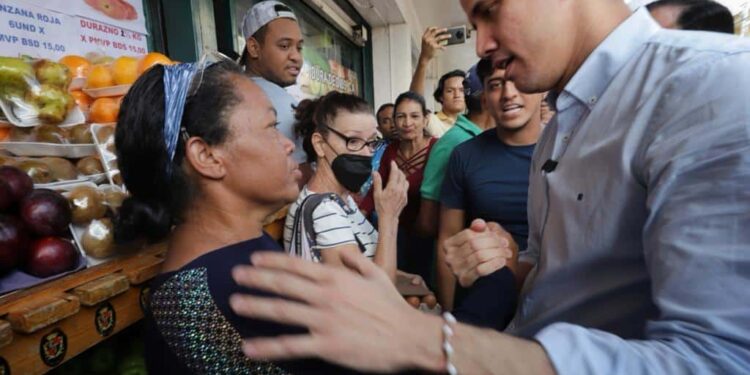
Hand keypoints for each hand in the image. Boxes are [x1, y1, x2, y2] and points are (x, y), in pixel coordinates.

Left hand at [230, 251, 442, 371]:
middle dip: (256, 279)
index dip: (272, 261)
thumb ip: (357, 261)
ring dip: (256, 306)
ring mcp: (324, 320)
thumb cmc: (394, 308)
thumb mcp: (378, 275)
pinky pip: (291, 346)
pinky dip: (268, 347)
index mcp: (336, 278)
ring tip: (235, 304)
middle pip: (283, 284)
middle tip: (234, 276)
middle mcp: (326, 295)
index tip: (253, 259)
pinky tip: (249, 348)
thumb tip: (344, 252)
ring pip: (282, 311)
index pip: (296, 266)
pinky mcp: (327, 345)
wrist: (410, 337)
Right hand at [373, 161, 407, 220]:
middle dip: (398, 170)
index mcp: (392, 187)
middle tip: (394, 169)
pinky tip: (398, 186)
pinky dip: (403, 184)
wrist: (388, 217)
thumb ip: (377, 182)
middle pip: (402, 175)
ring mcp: (404, 194)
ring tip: (397, 177)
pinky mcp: (406, 198)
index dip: (394, 166)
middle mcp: (400, 189)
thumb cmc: (381, 207)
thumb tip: (375, 173)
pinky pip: (406, 188)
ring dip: (402, 177)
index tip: (392, 162)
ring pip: (406, 181)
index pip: (395, 172)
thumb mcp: (377, 194)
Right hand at [419, 27, 449, 61]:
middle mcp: (427, 38)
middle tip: (446, 29)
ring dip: (446, 36)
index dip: (434, 28)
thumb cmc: (425, 50)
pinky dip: (443, 47)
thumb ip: (429, 37)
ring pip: (440, 37)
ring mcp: (431, 42)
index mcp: (424, 36)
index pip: (429, 29)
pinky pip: (441, 45)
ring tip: (449, 35)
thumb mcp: (425, 42)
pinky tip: (444, 48)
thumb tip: (439, 34)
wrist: (424, 57)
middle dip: (441, 30)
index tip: (437, 28)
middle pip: (435, 31)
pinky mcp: (434, 47)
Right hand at [443, 219, 518, 287]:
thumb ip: (479, 229)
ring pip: (479, 256)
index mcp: (449, 244)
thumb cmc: (484, 257)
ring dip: (497, 253)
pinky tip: (501, 262)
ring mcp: (455, 269)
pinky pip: (481, 269)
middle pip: (474, 244)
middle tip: (506, 246)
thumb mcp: (482, 239)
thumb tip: (479, 223)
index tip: (499, 237)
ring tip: (506, 254)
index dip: (487, 234)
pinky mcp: (464, 280)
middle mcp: (449, 257)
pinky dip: (493, 264)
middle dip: (494, 243)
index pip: (469, 234)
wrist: (488, 282)